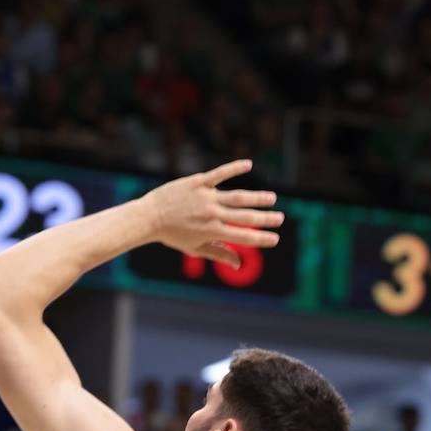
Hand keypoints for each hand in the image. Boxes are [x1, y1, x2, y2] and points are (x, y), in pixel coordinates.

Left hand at [144, 160, 283, 269]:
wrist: (149, 217)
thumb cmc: (172, 235)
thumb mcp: (195, 248)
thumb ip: (218, 254)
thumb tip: (237, 265)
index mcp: (212, 232)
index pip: (242, 236)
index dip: (260, 239)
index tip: (275, 238)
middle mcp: (211, 214)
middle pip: (244, 216)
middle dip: (265, 218)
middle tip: (280, 218)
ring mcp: (205, 197)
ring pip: (236, 196)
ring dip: (257, 197)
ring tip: (272, 198)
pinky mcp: (198, 182)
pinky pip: (219, 174)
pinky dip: (234, 168)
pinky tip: (249, 165)